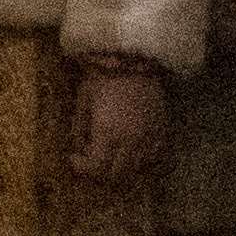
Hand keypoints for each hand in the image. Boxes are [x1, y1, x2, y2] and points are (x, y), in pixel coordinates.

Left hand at [72, 57, 163, 180]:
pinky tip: (130, 156)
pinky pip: (154, 160)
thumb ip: (79, 128)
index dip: (82, 168)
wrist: (135, 60)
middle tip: (91, 161)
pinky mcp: (161, 132)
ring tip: (110, 159)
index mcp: (107, 132)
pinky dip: (141, 164)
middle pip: (116, 175)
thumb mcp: (83, 100)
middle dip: (100, 173)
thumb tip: (77, 149)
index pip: (95, 167)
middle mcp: (130, 140)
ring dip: (120, 171)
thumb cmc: (104, 77)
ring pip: (136, 171)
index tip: (75, 158)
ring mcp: (148, 137)